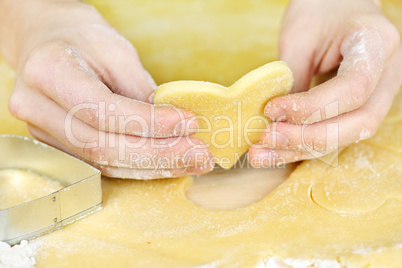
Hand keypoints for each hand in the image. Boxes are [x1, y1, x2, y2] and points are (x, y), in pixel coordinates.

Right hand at [1, 0, 214, 177]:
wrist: (47, 40)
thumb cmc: (82, 38)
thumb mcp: (116, 51)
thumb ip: (141, 91)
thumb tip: (175, 127)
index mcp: (48, 73)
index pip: (104, 111)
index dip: (150, 123)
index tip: (189, 123)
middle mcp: (37, 108)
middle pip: (102, 146)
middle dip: (158, 155)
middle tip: (200, 154)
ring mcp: (43, 132)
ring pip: (104, 163)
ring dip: (154, 167)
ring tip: (192, 162)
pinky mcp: (58, 145)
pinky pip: (102, 165)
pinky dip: (138, 167)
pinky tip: (167, 164)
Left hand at [249, 0, 401, 166]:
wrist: (337, 5)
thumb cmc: (319, 11)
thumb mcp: (300, 37)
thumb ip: (293, 78)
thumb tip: (273, 121)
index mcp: (377, 45)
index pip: (352, 89)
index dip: (311, 107)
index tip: (272, 109)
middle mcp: (387, 74)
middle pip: (358, 123)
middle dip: (308, 137)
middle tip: (266, 138)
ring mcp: (379, 94)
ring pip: (347, 136)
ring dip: (300, 149)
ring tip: (260, 154)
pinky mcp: (359, 107)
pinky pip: (335, 133)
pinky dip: (303, 146)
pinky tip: (273, 151)